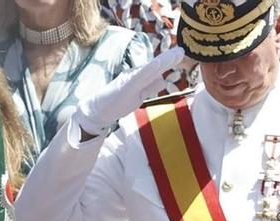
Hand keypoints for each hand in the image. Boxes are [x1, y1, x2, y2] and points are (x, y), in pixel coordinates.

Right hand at [73, 46, 192, 137]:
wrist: (97, 112)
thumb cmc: (116, 103)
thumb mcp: (137, 95)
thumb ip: (149, 87)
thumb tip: (162, 79)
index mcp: (138, 78)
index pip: (156, 68)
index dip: (168, 61)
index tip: (180, 53)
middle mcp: (134, 76)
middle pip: (155, 66)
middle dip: (168, 59)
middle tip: (182, 50)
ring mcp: (129, 81)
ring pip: (149, 70)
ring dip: (162, 62)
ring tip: (174, 55)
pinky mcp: (124, 87)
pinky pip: (138, 78)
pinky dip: (148, 70)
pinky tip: (157, 65)